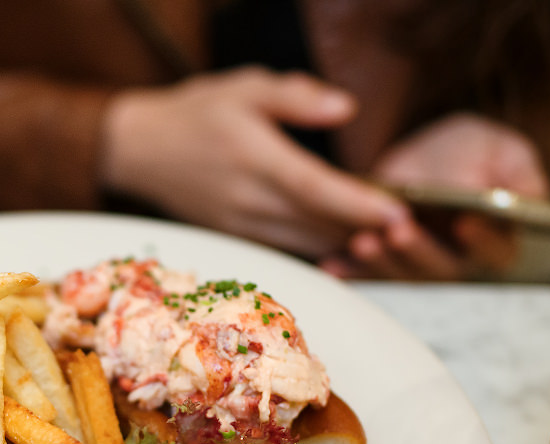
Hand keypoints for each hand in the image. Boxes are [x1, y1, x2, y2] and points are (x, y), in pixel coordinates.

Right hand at [99, 68, 406, 258]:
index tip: (398, 213)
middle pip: (319, 225)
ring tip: (385, 238)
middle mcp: (248, 199)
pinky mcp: (236, 237)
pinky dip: (319, 249)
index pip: (316, 189)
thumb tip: (346, 108)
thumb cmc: (196, 112)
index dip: (360, 205)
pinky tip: (345, 245)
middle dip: (365, 230)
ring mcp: (241, 224)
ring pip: (306, 244)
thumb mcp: (246, 87)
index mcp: (254, 158)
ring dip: (346, 244)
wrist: (139, 150)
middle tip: (410, 229)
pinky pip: (287, 250)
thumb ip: (297, 97)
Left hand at [323, 113, 549, 279]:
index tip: (464, 221)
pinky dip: (351, 273)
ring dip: (382, 263)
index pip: (496, 249)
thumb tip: (523, 194)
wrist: (424, 161)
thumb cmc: (471, 152)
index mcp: (497, 241)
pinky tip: (333, 266)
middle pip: (442, 270)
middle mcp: (460, 265)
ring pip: (403, 277)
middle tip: (400, 229)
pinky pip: (368, 277)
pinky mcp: (385, 268)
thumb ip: (514, 171)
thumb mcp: (499, 151)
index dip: (482, 239)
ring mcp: (419, 270)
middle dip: (420, 251)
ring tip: (364, 240)